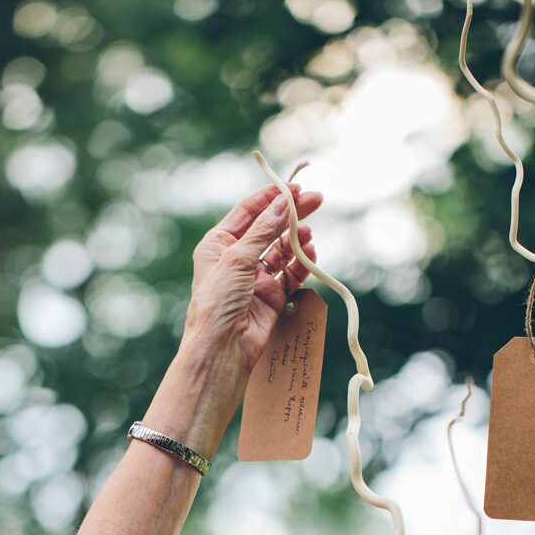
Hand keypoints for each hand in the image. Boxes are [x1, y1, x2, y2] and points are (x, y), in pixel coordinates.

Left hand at [186, 182, 322, 376]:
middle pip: (269, 228)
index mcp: (218, 245)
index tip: (295, 187)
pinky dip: (302, 263)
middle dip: (292, 214)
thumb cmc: (217, 303)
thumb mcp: (237, 258)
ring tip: (307, 233)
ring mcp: (255, 278)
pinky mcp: (271, 297)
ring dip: (296, 239)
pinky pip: (291, 274)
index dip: (271, 197)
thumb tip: (283, 204)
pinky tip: (310, 253)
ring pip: (282, 251)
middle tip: (317, 200)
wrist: (222, 347)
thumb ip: (263, 230)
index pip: (248, 212)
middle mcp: (236, 259)